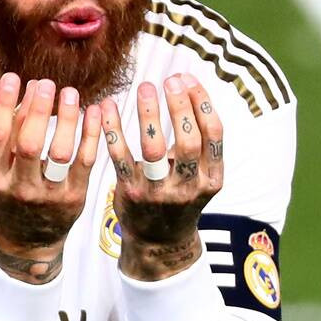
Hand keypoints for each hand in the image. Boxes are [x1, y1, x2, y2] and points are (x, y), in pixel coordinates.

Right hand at [0, 73, 101, 283]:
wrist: (28, 243)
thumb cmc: (12, 197)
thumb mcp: (0, 171)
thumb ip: (10, 136)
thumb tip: (28, 90)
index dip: (4, 104)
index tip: (14, 78)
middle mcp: (19, 187)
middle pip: (30, 143)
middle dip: (39, 110)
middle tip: (47, 83)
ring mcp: (49, 195)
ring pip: (60, 152)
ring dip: (67, 119)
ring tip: (71, 93)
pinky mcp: (75, 198)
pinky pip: (85, 162)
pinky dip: (90, 134)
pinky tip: (94, 112)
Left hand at [102, 73, 224, 280]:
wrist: (159, 242)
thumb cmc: (180, 196)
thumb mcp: (200, 175)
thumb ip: (197, 142)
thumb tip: (187, 87)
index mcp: (212, 178)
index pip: (214, 134)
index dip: (202, 102)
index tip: (188, 79)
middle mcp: (189, 186)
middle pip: (188, 140)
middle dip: (180, 106)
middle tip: (170, 80)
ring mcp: (159, 192)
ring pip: (154, 149)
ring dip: (149, 114)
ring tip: (145, 87)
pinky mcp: (131, 193)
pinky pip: (120, 156)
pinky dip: (113, 129)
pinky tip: (107, 106)